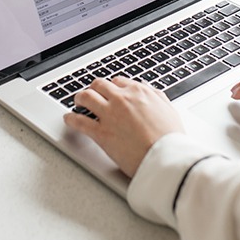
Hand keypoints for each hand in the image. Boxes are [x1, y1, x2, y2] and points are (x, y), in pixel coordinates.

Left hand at [63, 76, 182, 177]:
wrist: (165, 157)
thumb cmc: (170, 138)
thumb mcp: (169, 110)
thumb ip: (156, 98)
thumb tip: (149, 91)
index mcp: (139, 92)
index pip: (118, 81)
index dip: (112, 87)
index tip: (109, 91)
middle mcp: (121, 99)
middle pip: (99, 85)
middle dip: (94, 88)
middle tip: (91, 93)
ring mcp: (109, 114)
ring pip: (86, 97)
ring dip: (80, 98)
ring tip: (77, 102)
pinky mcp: (101, 133)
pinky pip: (79, 122)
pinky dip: (71, 119)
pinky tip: (68, 119)